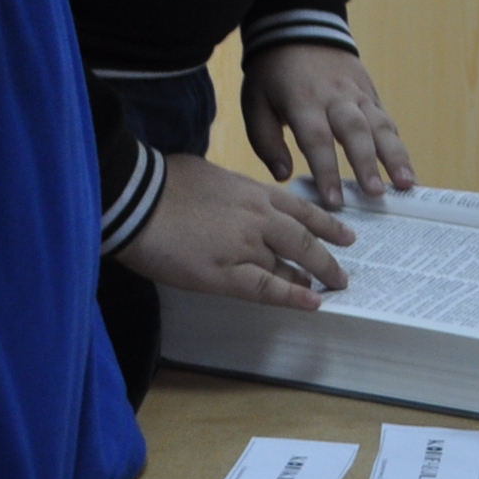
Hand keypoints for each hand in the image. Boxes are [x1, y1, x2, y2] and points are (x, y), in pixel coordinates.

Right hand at [112, 153, 352, 309]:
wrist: (134, 198)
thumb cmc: (161, 182)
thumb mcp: (208, 174)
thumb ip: (230, 190)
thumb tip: (233, 198)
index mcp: (251, 192)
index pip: (299, 209)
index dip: (325, 224)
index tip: (344, 236)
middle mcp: (257, 217)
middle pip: (304, 238)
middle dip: (326, 258)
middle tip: (342, 274)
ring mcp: (244, 246)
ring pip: (290, 264)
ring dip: (312, 278)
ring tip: (327, 290)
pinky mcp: (225, 274)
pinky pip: (267, 288)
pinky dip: (292, 297)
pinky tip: (312, 304)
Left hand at [241, 44, 414, 205]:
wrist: (299, 27)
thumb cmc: (272, 73)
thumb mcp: (254, 102)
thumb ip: (265, 141)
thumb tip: (283, 175)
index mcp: (302, 101)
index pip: (316, 139)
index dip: (326, 171)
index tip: (334, 200)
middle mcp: (334, 97)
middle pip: (355, 132)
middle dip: (366, 165)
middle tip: (375, 195)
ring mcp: (357, 94)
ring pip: (380, 125)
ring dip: (395, 157)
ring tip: (406, 184)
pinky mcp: (370, 94)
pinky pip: (387, 121)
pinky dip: (399, 147)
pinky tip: (407, 172)